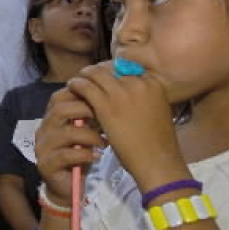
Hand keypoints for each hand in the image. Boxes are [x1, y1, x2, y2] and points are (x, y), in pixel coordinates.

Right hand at [34, 88, 103, 204]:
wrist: (66, 188)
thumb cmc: (78, 157)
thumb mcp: (85, 134)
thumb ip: (89, 118)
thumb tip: (107, 98)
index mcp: (50, 120)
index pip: (57, 98)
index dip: (77, 93)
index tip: (99, 98)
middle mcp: (43, 130)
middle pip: (59, 110)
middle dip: (85, 110)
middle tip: (104, 116)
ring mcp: (42, 147)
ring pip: (65, 132)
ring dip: (89, 135)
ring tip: (103, 142)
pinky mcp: (46, 165)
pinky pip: (66, 155)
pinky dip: (85, 154)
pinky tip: (97, 156)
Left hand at [66, 61, 186, 189]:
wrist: (156, 161)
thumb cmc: (156, 142)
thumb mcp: (154, 110)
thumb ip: (141, 97)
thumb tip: (120, 91)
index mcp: (152, 83)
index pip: (125, 68)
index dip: (111, 72)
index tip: (102, 78)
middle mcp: (138, 82)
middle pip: (109, 68)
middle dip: (96, 72)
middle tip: (85, 77)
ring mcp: (122, 92)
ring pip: (95, 73)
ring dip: (83, 76)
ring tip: (76, 81)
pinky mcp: (106, 104)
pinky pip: (85, 86)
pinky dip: (76, 85)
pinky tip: (72, 87)